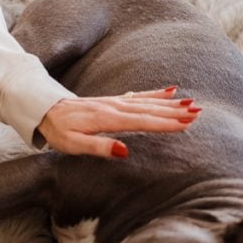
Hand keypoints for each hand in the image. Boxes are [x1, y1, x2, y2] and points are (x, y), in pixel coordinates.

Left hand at [37, 87, 200, 157]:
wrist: (44, 109)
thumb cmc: (58, 131)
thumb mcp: (72, 145)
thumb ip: (98, 147)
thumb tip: (124, 151)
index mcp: (107, 118)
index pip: (141, 121)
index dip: (164, 123)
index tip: (186, 123)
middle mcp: (114, 107)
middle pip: (149, 110)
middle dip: (174, 112)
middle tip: (198, 112)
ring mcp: (114, 102)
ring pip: (147, 102)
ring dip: (169, 103)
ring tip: (191, 102)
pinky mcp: (113, 101)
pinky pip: (138, 96)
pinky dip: (154, 93)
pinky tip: (169, 91)